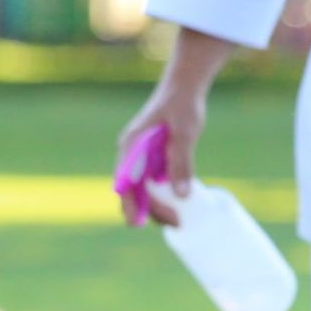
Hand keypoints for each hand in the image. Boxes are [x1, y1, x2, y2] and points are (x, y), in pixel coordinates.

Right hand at [117, 88, 205, 226]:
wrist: (184, 85)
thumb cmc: (182, 105)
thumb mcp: (184, 133)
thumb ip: (181, 162)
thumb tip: (181, 196)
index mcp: (131, 147)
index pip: (125, 184)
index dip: (132, 206)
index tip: (140, 224)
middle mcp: (131, 153)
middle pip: (133, 190)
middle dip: (150, 210)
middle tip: (176, 223)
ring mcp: (140, 155)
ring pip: (142, 187)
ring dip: (155, 205)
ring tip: (176, 219)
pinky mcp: (152, 155)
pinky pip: (151, 180)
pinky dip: (160, 193)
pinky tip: (176, 202)